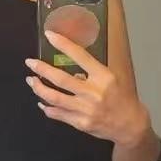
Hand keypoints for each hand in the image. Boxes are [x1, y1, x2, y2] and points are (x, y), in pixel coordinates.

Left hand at [24, 29, 146, 144]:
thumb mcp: (112, 79)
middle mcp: (93, 92)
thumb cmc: (121, 98)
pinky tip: (41, 101)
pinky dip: (46, 107)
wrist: (130, 125)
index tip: (49, 35)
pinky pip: (57, 114)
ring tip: (31, 81)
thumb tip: (70, 67)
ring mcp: (85, 109)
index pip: (80, 55)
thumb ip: (91, 72)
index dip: (63, 44)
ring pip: (55, 98)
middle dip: (42, 69)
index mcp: (103, 76)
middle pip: (61, 79)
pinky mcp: (80, 123)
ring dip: (39, 88)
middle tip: (30, 63)